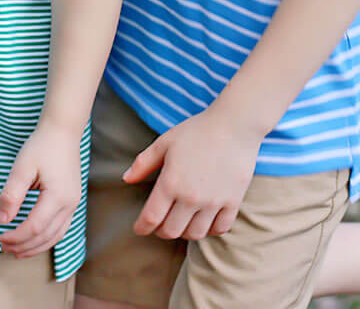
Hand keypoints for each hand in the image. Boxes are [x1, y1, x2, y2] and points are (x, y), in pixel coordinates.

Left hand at [0, 123, 82, 258]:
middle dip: (24, 246)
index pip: (35, 227)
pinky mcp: (72, 200)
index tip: (0, 237)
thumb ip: (11, 194)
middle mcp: (69, 203)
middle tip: (4, 248)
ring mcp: (74, 203)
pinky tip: (35, 239)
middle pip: (46, 236)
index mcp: (57, 196)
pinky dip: (47, 238)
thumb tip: (2, 220)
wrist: (63, 131)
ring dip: (36, 247)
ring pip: (56, 236)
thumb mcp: (22, 167)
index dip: (16, 237)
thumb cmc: (42, 146)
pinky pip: (61, 228)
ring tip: (17, 251)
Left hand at [124, 106, 260, 241]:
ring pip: (195, 234)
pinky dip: (209, 229)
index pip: (151, 218)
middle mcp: (191, 197)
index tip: (140, 228)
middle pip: (171, 231)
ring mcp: (214, 202)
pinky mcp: (233, 203)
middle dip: (161, 230)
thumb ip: (144, 163)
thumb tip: (126, 179)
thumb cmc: (197, 131)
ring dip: (184, 231)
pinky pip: (219, 229)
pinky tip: (203, 219)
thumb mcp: (165, 142)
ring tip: (181, 221)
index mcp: (171, 182)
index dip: (142, 227)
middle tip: (160, 223)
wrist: (234, 125)